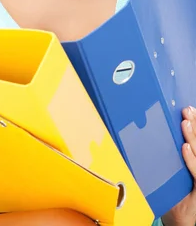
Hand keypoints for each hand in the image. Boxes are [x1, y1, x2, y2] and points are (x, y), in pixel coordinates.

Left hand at [161, 107, 195, 225]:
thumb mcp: (165, 173)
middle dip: (194, 125)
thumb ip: (157, 158)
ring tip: (185, 123)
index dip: (194, 124)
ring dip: (193, 137)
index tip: (187, 109)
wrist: (180, 219)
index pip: (194, 140)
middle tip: (186, 110)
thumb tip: (134, 136)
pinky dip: (191, 159)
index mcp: (191, 160)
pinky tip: (185, 148)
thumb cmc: (171, 195)